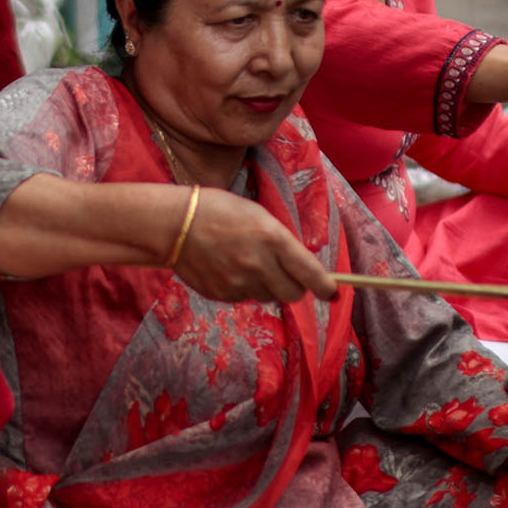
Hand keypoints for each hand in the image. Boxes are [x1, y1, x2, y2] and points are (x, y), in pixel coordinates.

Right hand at [170, 188, 336, 303]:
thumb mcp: (259, 216)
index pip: (310, 273)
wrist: (174, 224)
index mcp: (273, 239)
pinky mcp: (223, 294)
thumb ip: (282, 243)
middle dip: (295, 286)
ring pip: (268, 296)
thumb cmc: (219, 210)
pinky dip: (245, 287)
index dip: (325, 287)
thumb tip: (301, 267)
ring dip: (268, 285)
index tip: (332, 292)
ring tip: (248, 262)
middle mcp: (259, 264)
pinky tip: (230, 267)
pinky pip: (245, 297)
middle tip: (288, 274)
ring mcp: (240, 282)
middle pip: (293, 294)